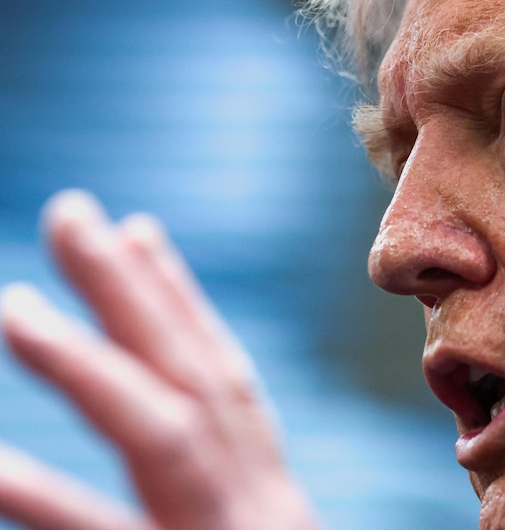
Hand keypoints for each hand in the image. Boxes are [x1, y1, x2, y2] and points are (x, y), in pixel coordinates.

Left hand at [0, 190, 317, 529]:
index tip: (137, 232)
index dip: (183, 303)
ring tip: (15, 309)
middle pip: (199, 384)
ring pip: (165, 440)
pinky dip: (48, 500)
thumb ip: (214, 489)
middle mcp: (260, 508)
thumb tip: (182, 419)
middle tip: (70, 212)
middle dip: (134, 294)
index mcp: (270, 500)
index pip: (226, 381)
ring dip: (92, 368)